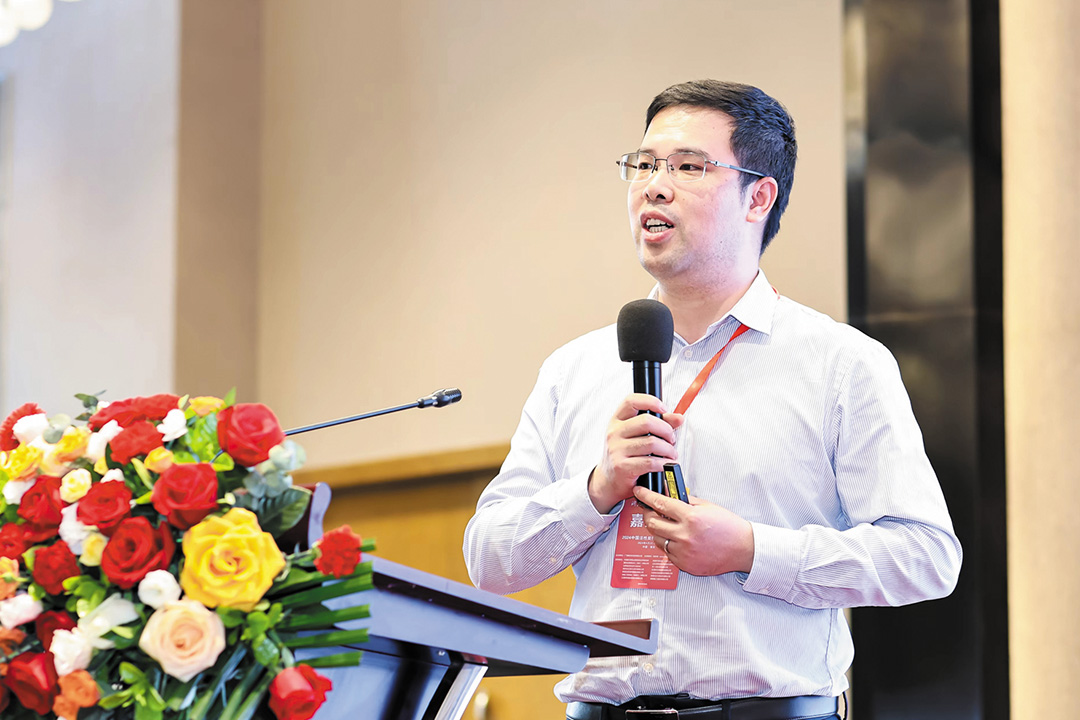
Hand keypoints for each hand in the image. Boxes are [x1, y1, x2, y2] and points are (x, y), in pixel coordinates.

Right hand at [588, 394, 683, 513]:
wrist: (608, 480)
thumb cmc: (624, 455)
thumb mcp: (636, 435)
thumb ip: (658, 424)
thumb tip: (678, 418)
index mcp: (617, 421)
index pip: (631, 401)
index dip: (650, 401)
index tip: (663, 409)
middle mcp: (614, 433)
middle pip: (647, 421)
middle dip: (666, 430)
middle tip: (671, 438)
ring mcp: (616, 449)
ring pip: (652, 442)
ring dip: (668, 449)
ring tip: (670, 454)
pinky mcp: (622, 466)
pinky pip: (650, 462)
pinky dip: (663, 463)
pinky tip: (664, 464)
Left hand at [633, 486, 754, 575]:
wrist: (743, 549)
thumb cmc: (728, 527)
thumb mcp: (707, 506)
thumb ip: (685, 500)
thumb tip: (668, 492)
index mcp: (690, 517)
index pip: (659, 503)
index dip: (645, 496)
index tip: (639, 492)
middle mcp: (684, 535)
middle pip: (652, 523)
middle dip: (648, 514)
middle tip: (650, 510)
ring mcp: (683, 551)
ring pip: (657, 539)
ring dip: (658, 531)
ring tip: (668, 526)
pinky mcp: (684, 564)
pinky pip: (667, 553)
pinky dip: (669, 545)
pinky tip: (678, 539)